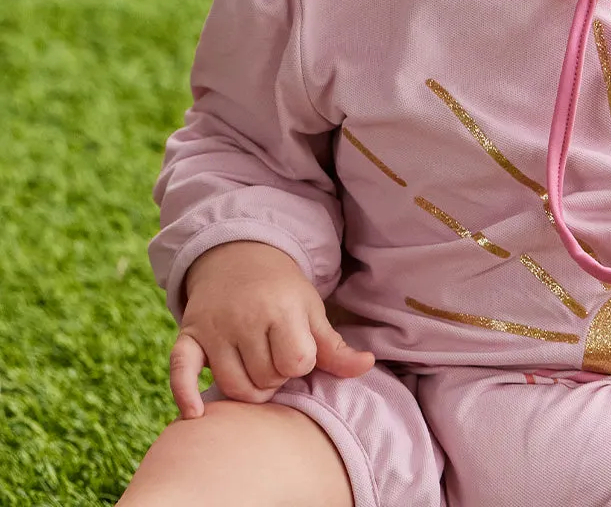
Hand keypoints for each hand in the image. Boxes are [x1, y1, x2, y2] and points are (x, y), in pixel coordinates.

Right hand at [169, 240, 374, 418]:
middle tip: (274, 355)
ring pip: (233, 385)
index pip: (296, 363)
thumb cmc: (283, 291)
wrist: (240, 257)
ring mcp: (214, 328)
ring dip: (247, 389)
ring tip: (256, 369)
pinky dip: (185, 395)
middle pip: (265, 379)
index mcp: (281, 309)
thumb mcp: (312, 311)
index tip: (297, 349)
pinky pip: (181, 371)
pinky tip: (196, 414)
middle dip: (274, 376)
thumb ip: (335, 346)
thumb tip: (368, 365)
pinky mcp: (188, 336)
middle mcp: (245, 318)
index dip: (299, 364)